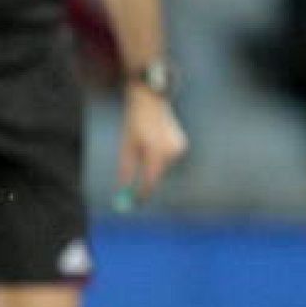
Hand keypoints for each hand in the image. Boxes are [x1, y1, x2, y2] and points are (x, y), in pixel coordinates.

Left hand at [117, 85, 187, 201]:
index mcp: (155, 150)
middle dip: (147, 183)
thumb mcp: (126, 147)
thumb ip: (126, 169)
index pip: (150, 178)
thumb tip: (123, 190)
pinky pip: (168, 161)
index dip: (143, 192)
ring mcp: (179, 147)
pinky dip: (160, 159)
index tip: (135, 202)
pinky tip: (155, 144)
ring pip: (162, 168)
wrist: (150, 104)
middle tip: (136, 191)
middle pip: (157, 175)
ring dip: (152, 167)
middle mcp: (171, 150)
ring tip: (144, 149)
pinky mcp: (183, 146)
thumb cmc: (134, 126)